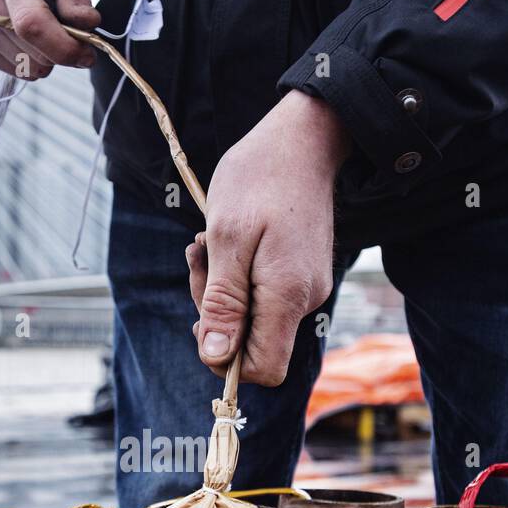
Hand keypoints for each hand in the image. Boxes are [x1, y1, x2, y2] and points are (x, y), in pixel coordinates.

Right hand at [0, 0, 99, 77]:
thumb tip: (88, 23)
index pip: (31, 23)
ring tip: (48, 26)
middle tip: (71, 29)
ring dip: (50, 56)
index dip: (62, 46)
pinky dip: (36, 61)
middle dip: (63, 51)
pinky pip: (21, 72)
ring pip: (30, 69)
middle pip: (35, 54)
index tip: (87, 53)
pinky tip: (33, 37)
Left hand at [187, 91, 350, 385]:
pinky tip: (226, 243)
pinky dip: (237, 277)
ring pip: (255, 319)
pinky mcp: (301, 275)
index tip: (203, 320)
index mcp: (288, 296)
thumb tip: (217, 358)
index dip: (227, 360)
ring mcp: (307, 288)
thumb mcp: (226, 240)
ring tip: (209, 244)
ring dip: (222, 290)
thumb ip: (223, 303)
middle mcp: (306, 300)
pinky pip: (263, 296)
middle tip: (200, 262)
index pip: (265, 369)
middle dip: (216, 315)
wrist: (301, 139)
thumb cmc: (259, 179)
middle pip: (254, 345)